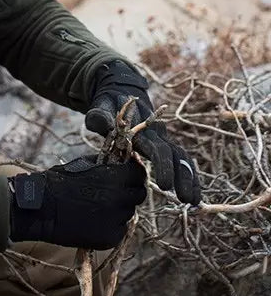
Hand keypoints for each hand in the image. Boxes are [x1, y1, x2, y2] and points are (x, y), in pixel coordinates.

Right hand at [9, 155, 145, 249]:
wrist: (41, 208)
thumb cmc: (58, 181)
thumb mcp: (82, 164)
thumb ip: (105, 162)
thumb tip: (121, 159)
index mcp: (112, 177)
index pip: (139, 174)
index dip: (135, 172)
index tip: (129, 172)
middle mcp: (118, 200)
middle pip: (139, 194)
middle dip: (130, 190)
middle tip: (116, 190)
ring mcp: (115, 221)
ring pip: (129, 212)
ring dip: (120, 208)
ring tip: (99, 205)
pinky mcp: (110, 239)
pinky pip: (120, 229)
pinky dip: (112, 224)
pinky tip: (95, 219)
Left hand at [86, 60, 200, 204]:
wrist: (120, 94)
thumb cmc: (108, 106)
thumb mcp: (100, 108)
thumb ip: (101, 117)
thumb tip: (101, 122)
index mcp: (141, 128)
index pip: (156, 147)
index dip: (162, 166)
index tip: (163, 185)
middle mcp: (157, 134)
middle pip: (175, 154)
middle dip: (181, 177)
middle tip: (184, 199)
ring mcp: (163, 139)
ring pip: (182, 158)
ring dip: (189, 179)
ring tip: (192, 201)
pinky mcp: (165, 146)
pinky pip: (181, 161)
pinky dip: (189, 177)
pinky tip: (193, 195)